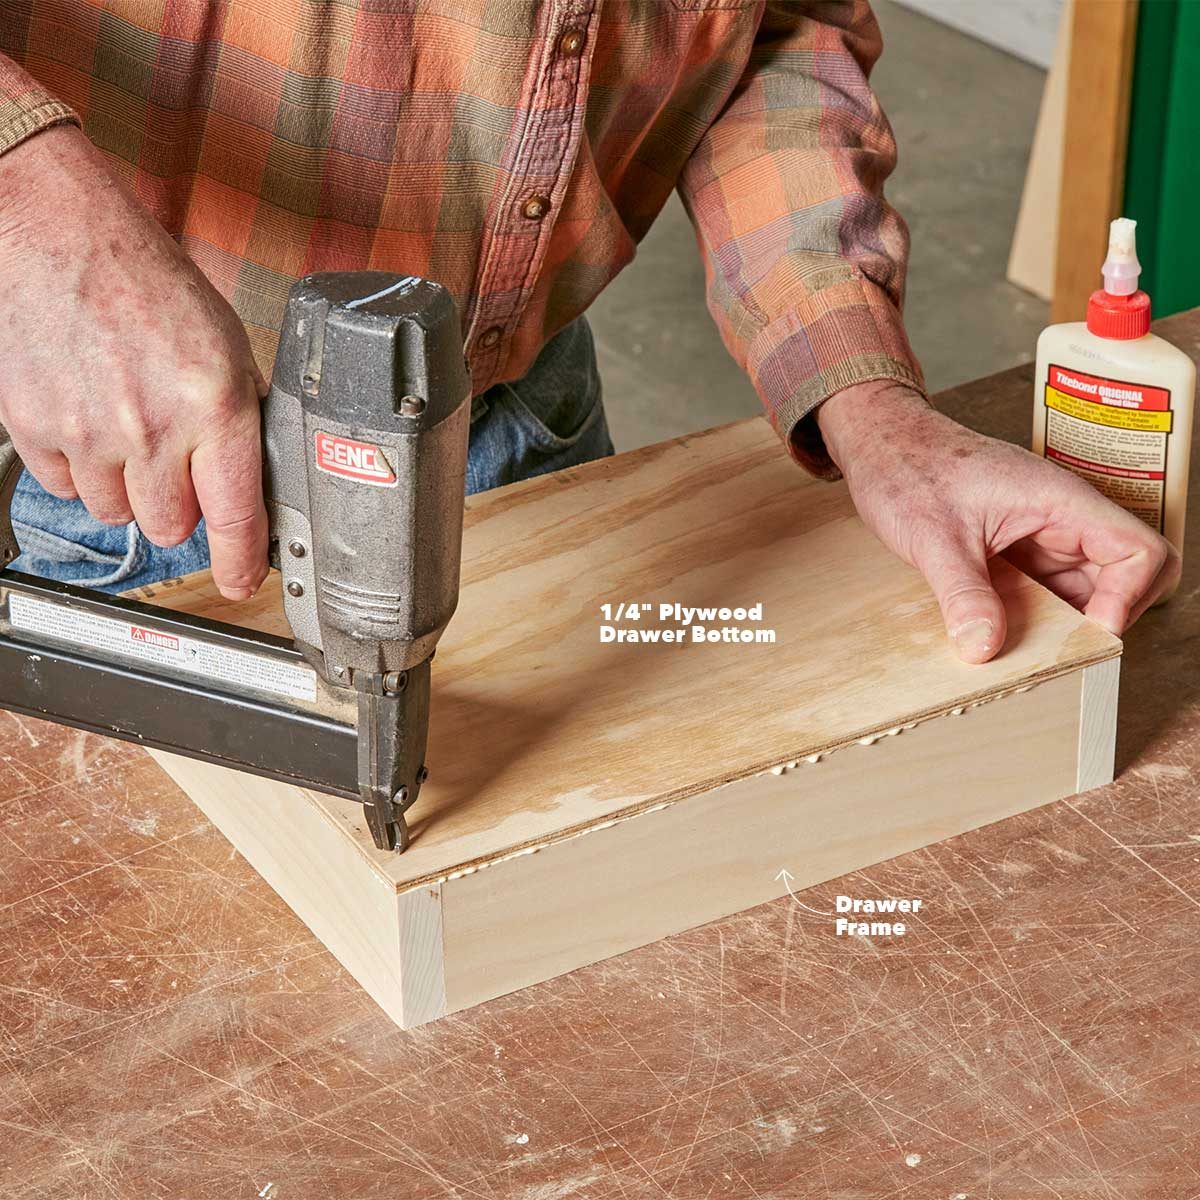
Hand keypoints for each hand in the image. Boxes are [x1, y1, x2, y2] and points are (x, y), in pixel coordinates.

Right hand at [0, 125, 267, 598]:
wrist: (56, 232)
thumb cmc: (144, 279)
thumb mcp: (224, 342)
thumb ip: (239, 412)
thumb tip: (255, 472)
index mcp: (214, 404)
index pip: (235, 514)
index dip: (242, 562)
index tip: (244, 582)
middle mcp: (152, 427)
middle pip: (172, 527)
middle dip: (178, 506)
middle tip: (175, 461)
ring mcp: (88, 433)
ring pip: (118, 513)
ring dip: (128, 487)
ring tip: (127, 426)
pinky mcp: (36, 430)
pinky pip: (67, 488)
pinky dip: (81, 468)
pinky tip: (89, 418)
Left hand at [816, 381, 1179, 662]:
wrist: (881, 445)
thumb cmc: (908, 467)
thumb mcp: (931, 535)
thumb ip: (962, 592)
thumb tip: (985, 647)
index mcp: (1060, 500)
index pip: (1140, 549)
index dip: (1129, 596)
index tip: (1090, 629)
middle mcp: (1062, 518)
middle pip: (1124, 576)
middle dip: (1104, 618)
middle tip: (1061, 650)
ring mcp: (1043, 536)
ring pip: (1086, 590)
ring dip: (1069, 624)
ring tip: (1031, 651)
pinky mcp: (1019, 552)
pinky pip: (1049, 592)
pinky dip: (1039, 619)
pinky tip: (1008, 637)